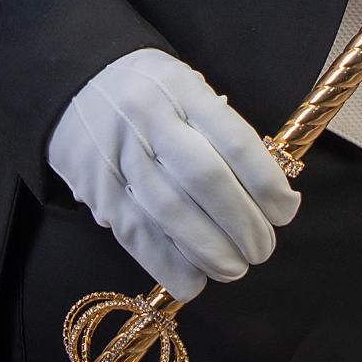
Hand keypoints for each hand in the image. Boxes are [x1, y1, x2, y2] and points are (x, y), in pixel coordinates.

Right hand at [46, 47, 300, 301]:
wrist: (76, 83)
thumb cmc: (151, 90)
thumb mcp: (188, 85)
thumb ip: (221, 129)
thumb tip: (266, 190)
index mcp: (182, 89)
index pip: (234, 140)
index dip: (267, 184)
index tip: (286, 210)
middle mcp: (150, 120)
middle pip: (207, 181)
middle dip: (244, 224)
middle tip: (263, 248)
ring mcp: (120, 157)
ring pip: (172, 215)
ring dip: (212, 252)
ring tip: (235, 268)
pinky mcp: (98, 191)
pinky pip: (137, 236)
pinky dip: (170, 266)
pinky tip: (195, 279)